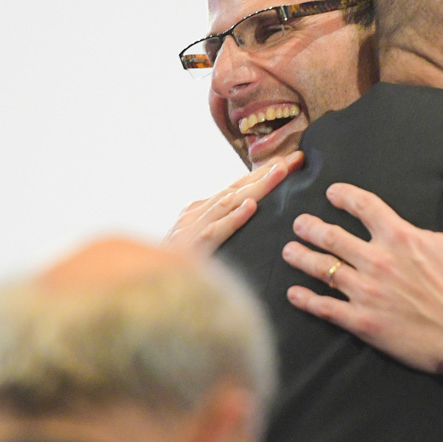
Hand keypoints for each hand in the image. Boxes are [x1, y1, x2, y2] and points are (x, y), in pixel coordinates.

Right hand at [162, 151, 303, 256]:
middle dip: (270, 172)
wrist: (145, 283)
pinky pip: (215, 232)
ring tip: (280, 172)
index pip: (241, 186)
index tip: (294, 161)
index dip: (267, 172)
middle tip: (297, 158)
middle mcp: (198, 212)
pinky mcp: (191, 248)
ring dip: (257, 186)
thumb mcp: (202, 239)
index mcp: (203, 209)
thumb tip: (252, 210)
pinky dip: (233, 219)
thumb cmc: (178, 266)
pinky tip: (249, 208)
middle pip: (240, 188)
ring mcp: (194, 228)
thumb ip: (222, 224)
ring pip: (230, 202)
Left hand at [283, 165, 442, 399]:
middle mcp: (379, 260)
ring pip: (323, 269)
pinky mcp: (364, 323)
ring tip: (289, 250)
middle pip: (333, 237)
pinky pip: (326, 308)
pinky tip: (293, 293)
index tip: (332, 193)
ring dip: (301, 257)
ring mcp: (368, 293)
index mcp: (402, 236)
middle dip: (311, 227)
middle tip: (299, 223)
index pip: (364, 206)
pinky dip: (306, 300)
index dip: (344, 196)